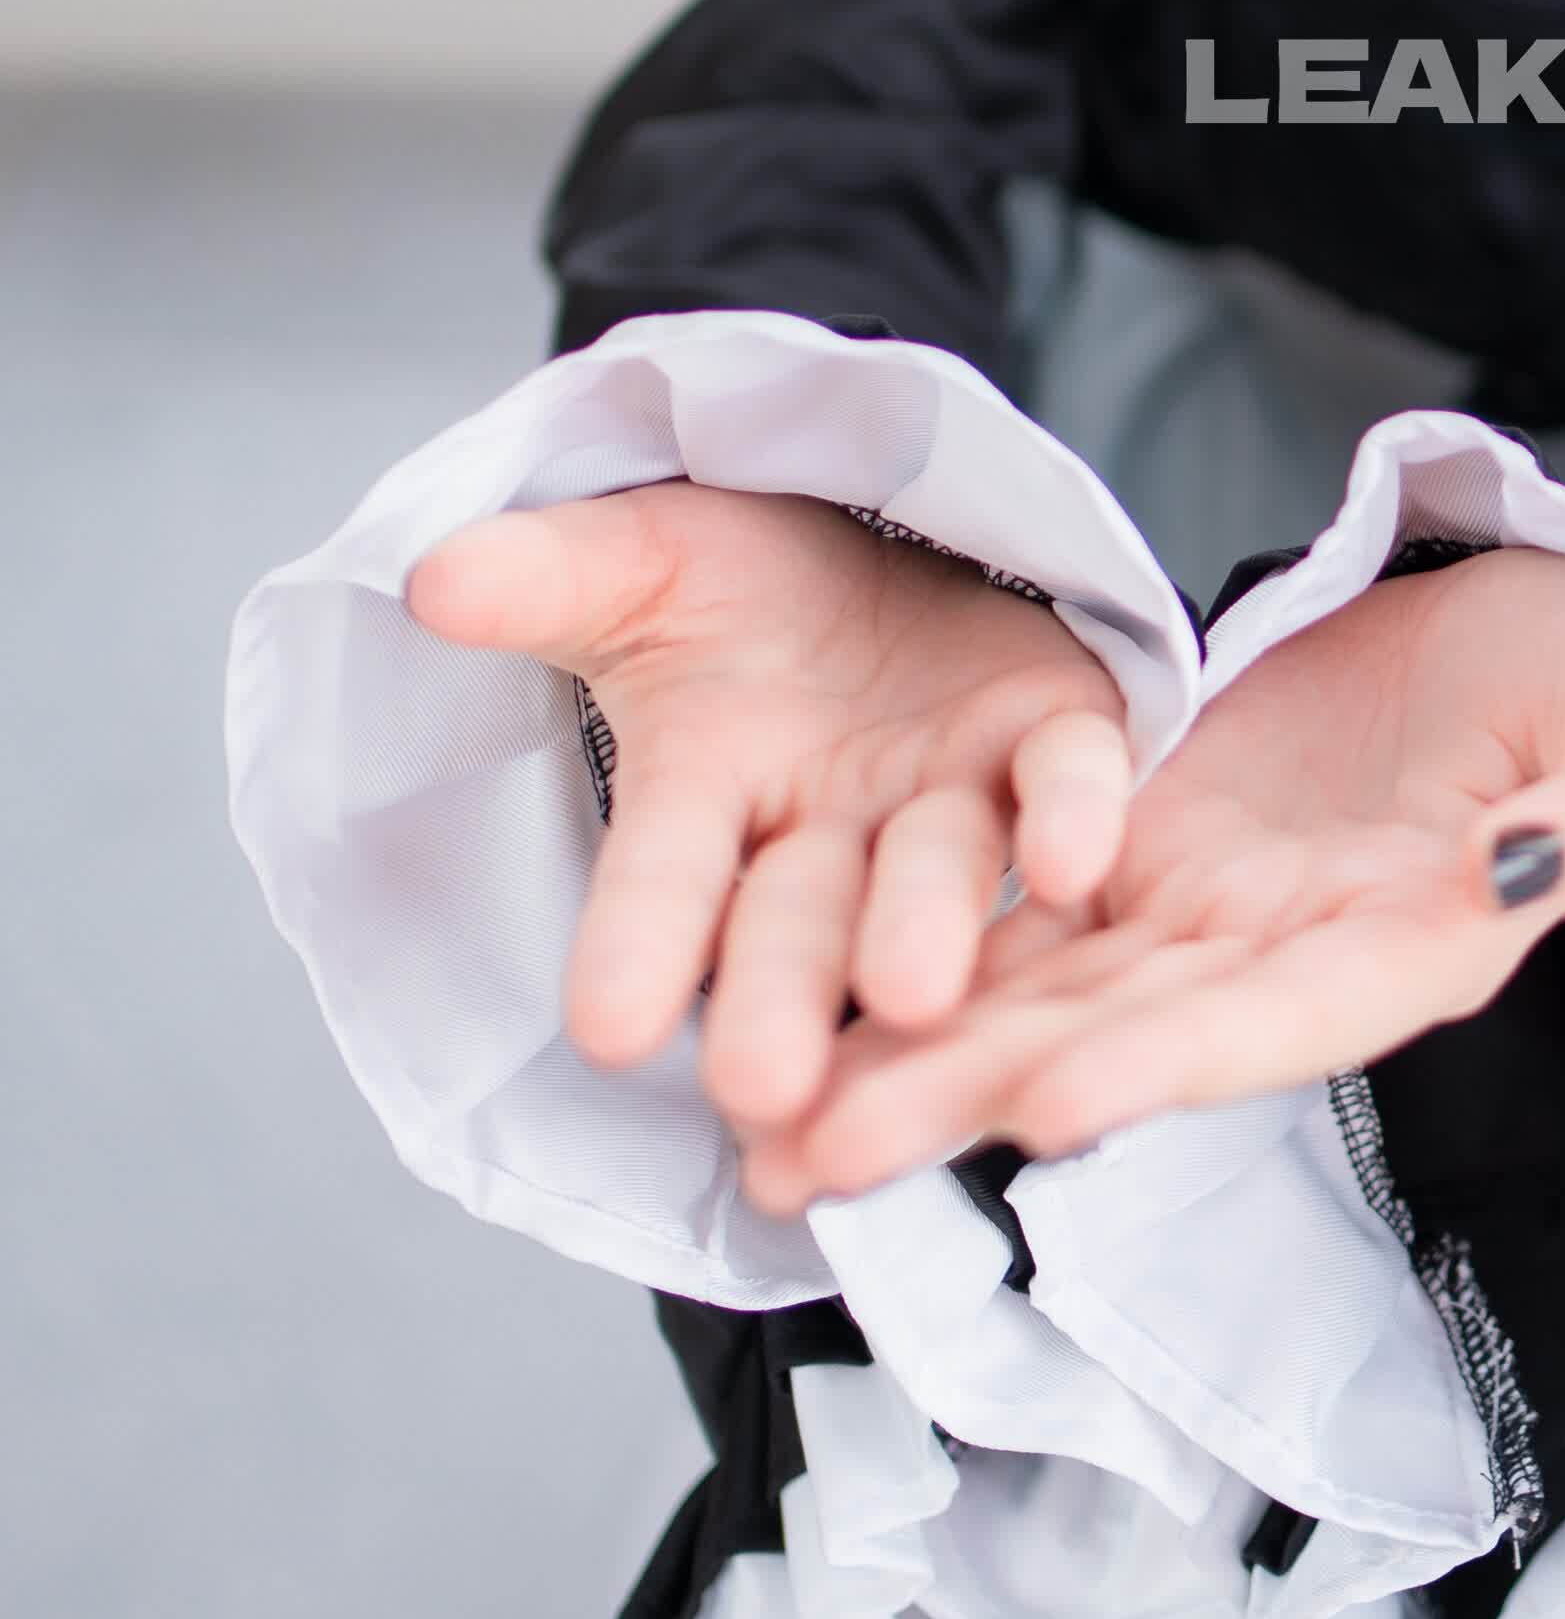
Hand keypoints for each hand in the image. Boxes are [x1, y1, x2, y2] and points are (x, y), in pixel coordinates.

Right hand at [403, 482, 1131, 1160]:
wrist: (877, 528)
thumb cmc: (739, 576)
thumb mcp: (636, 561)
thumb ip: (548, 579)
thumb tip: (433, 580)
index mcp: (709, 792)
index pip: (661, 884)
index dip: (634, 950)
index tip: (603, 1031)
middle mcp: (830, 832)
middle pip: (802, 928)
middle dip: (785, 1006)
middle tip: (767, 1090)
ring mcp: (946, 798)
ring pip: (935, 881)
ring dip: (922, 935)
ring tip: (915, 993)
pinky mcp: (1053, 738)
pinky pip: (1066, 781)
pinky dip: (1072, 815)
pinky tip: (1077, 858)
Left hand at [720, 543, 1564, 1210]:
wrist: (1545, 637)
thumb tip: (1526, 872)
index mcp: (1406, 950)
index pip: (1272, 1018)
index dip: (1164, 1065)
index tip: (1048, 1109)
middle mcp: (1283, 962)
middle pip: (1110, 1043)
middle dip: (962, 1100)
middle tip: (815, 1159)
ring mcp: (1207, 914)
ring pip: (1037, 1000)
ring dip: (903, 1065)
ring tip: (765, 1128)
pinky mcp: (1151, 849)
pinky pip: (1022, 918)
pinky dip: (919, 969)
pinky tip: (807, 1005)